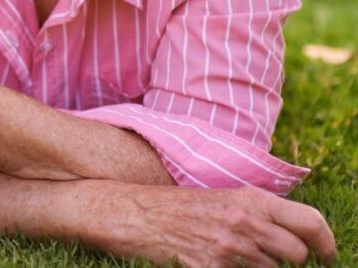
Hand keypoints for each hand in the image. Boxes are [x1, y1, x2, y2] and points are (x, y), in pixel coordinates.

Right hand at [100, 184, 335, 266]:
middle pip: (296, 256)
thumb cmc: (178, 207)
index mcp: (251, 200)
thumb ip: (260, 213)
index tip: (327, 256)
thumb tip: (294, 235)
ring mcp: (229, 249)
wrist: (134, 214)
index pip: (311, 223)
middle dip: (291, 262)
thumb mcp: (224, 198)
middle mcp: (245, 223)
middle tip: (277, 260)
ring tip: (238, 258)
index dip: (327, 244)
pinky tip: (217, 263)